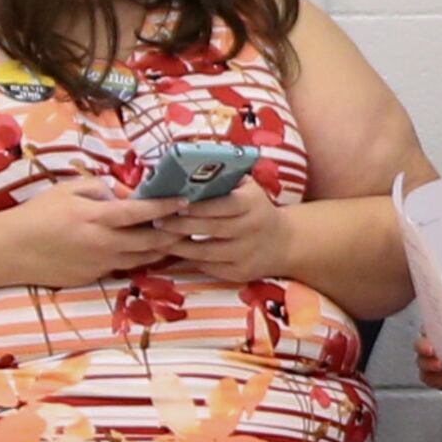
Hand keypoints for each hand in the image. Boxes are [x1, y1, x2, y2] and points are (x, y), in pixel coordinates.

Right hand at [0, 185, 185, 289]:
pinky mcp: (94, 278)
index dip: (166, 207)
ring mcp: (100, 265)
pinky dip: (137, 259)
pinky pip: (123, 268)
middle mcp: (103, 244)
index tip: (184, 201)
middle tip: (188, 224)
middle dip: (173, 233)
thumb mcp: (68, 189)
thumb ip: (101, 189)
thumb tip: (127, 195)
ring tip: (173, 238)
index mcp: (96, 217)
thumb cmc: (38, 214)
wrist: (11, 250)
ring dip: (160, 249)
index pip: (141, 212)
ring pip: (142, 259)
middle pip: (150, 242)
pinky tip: (143, 250)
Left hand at [167, 178, 296, 282]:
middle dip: (181, 225)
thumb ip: (224, 178)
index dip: (199, 206)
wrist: (283, 242)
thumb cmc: (255, 207)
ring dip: (180, 246)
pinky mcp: (241, 273)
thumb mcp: (248, 188)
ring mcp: (247, 253)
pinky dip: (191, 260)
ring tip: (159, 238)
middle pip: (212, 229)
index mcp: (253, 203)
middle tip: (157, 221)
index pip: (223, 205)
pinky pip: (210, 268)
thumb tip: (188, 168)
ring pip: (207, 253)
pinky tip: (175, 253)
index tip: (176, 204)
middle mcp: (252, 229)